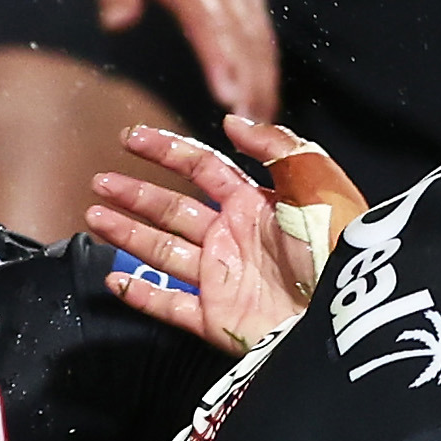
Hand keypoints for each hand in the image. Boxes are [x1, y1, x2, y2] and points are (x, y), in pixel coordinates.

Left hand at [83, 0, 277, 120]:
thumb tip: (117, 22)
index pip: (208, 23)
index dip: (220, 60)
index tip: (228, 95)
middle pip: (242, 38)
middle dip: (250, 83)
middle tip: (253, 129)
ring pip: (258, 36)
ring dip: (264, 77)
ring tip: (266, 121)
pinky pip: (261, 26)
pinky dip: (267, 58)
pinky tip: (267, 88)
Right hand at [89, 115, 362, 350]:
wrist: (347, 312)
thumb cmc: (335, 242)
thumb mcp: (314, 179)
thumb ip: (273, 144)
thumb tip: (230, 120)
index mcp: (257, 203)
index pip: (203, 168)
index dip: (167, 151)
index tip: (130, 138)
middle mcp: (235, 238)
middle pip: (174, 209)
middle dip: (135, 194)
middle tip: (99, 182)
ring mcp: (224, 279)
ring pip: (163, 252)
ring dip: (127, 234)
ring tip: (93, 217)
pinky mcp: (218, 319)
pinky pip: (171, 305)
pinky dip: (141, 294)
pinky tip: (114, 279)